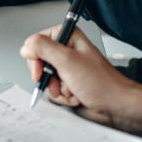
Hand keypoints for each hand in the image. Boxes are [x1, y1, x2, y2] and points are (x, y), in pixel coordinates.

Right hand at [20, 25, 141, 136]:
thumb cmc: (101, 83)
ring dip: (57, 89)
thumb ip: (43, 49)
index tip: (40, 69)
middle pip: (39, 62)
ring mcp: (68, 67)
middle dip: (48, 77)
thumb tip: (26, 46)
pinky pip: (54, 90)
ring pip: (46, 78)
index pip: (36, 42)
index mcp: (68, 36)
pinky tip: (76, 96)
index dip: (36, 58)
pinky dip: (63, 96)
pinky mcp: (69, 82)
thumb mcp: (68, 61)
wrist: (116, 105)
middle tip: (58, 81)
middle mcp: (67, 50)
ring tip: (72, 90)